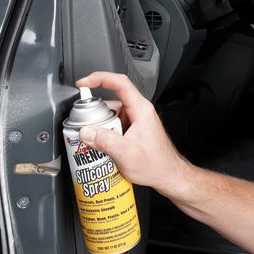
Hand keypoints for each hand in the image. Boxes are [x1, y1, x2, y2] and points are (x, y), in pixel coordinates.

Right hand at [76, 72, 188, 195]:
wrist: (168, 176)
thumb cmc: (156, 164)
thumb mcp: (126, 153)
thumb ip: (104, 141)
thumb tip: (86, 131)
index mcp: (140, 109)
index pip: (119, 83)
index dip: (100, 78)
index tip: (84, 83)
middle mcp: (139, 111)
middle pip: (111, 101)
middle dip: (96, 113)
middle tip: (85, 126)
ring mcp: (136, 120)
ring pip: (111, 115)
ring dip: (101, 126)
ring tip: (95, 141)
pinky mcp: (132, 129)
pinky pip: (115, 125)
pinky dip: (105, 132)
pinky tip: (102, 146)